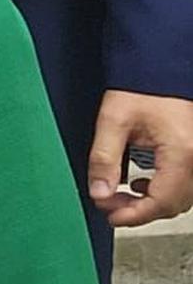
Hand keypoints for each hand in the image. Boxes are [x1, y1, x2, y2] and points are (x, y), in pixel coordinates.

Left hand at [88, 89, 192, 226]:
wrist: (159, 67)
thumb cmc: (141, 87)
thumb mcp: (113, 121)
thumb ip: (104, 159)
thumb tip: (99, 193)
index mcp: (182, 152)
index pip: (163, 201)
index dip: (135, 215)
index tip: (110, 216)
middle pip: (174, 204)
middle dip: (140, 211)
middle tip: (108, 205)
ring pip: (182, 198)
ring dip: (151, 204)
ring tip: (119, 197)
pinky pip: (185, 185)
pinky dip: (163, 192)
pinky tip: (140, 184)